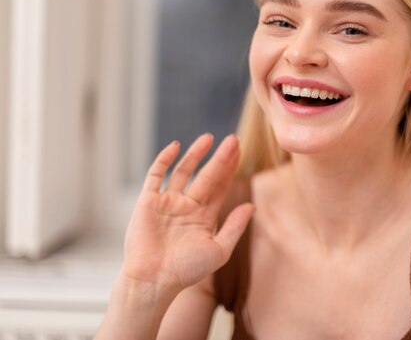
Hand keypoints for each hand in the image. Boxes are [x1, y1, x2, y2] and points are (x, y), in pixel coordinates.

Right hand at [121, 134, 254, 292]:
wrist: (153, 281)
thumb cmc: (186, 271)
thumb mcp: (219, 250)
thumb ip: (235, 226)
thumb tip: (252, 206)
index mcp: (203, 216)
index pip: (220, 186)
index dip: (230, 169)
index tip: (240, 150)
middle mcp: (186, 206)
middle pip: (206, 175)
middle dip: (220, 158)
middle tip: (233, 139)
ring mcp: (167, 202)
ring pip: (183, 171)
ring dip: (195, 154)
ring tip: (208, 138)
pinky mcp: (148, 201)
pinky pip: (156, 175)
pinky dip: (164, 160)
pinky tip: (176, 146)